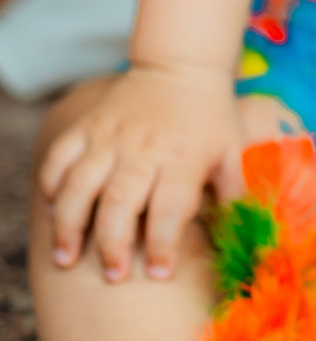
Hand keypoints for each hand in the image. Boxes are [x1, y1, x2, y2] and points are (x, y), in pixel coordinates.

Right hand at [39, 63, 242, 282]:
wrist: (182, 65)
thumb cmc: (210, 118)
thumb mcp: (231, 151)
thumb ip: (233, 194)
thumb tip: (240, 237)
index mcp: (183, 158)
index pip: (170, 208)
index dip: (163, 245)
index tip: (159, 274)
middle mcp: (144, 148)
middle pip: (120, 202)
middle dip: (112, 245)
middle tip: (112, 276)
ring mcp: (111, 136)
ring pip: (81, 184)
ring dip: (70, 224)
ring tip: (67, 256)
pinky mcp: (88, 125)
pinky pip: (60, 156)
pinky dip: (51, 184)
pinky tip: (53, 209)